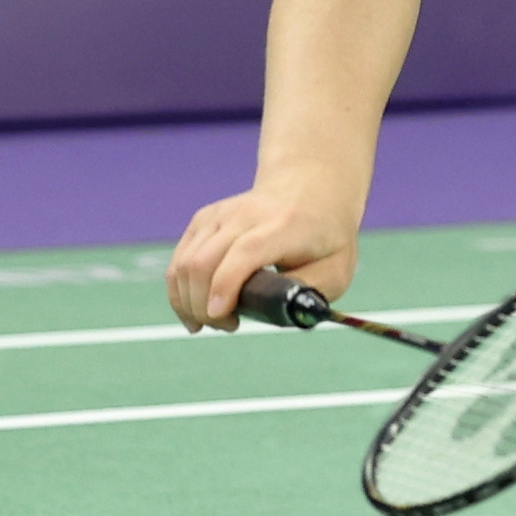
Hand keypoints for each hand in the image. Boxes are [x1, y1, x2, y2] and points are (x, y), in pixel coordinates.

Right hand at [168, 186, 359, 330]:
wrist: (308, 189)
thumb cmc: (325, 238)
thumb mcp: (336, 270)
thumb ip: (310, 293)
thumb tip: (280, 313)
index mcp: (285, 225)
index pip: (245, 251)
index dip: (226, 284)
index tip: (219, 316)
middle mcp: (247, 214)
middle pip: (206, 260)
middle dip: (204, 306)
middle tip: (229, 326)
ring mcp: (221, 214)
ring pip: (186, 262)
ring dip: (190, 302)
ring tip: (215, 321)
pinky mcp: (204, 219)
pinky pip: (180, 260)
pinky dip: (179, 291)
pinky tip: (195, 311)